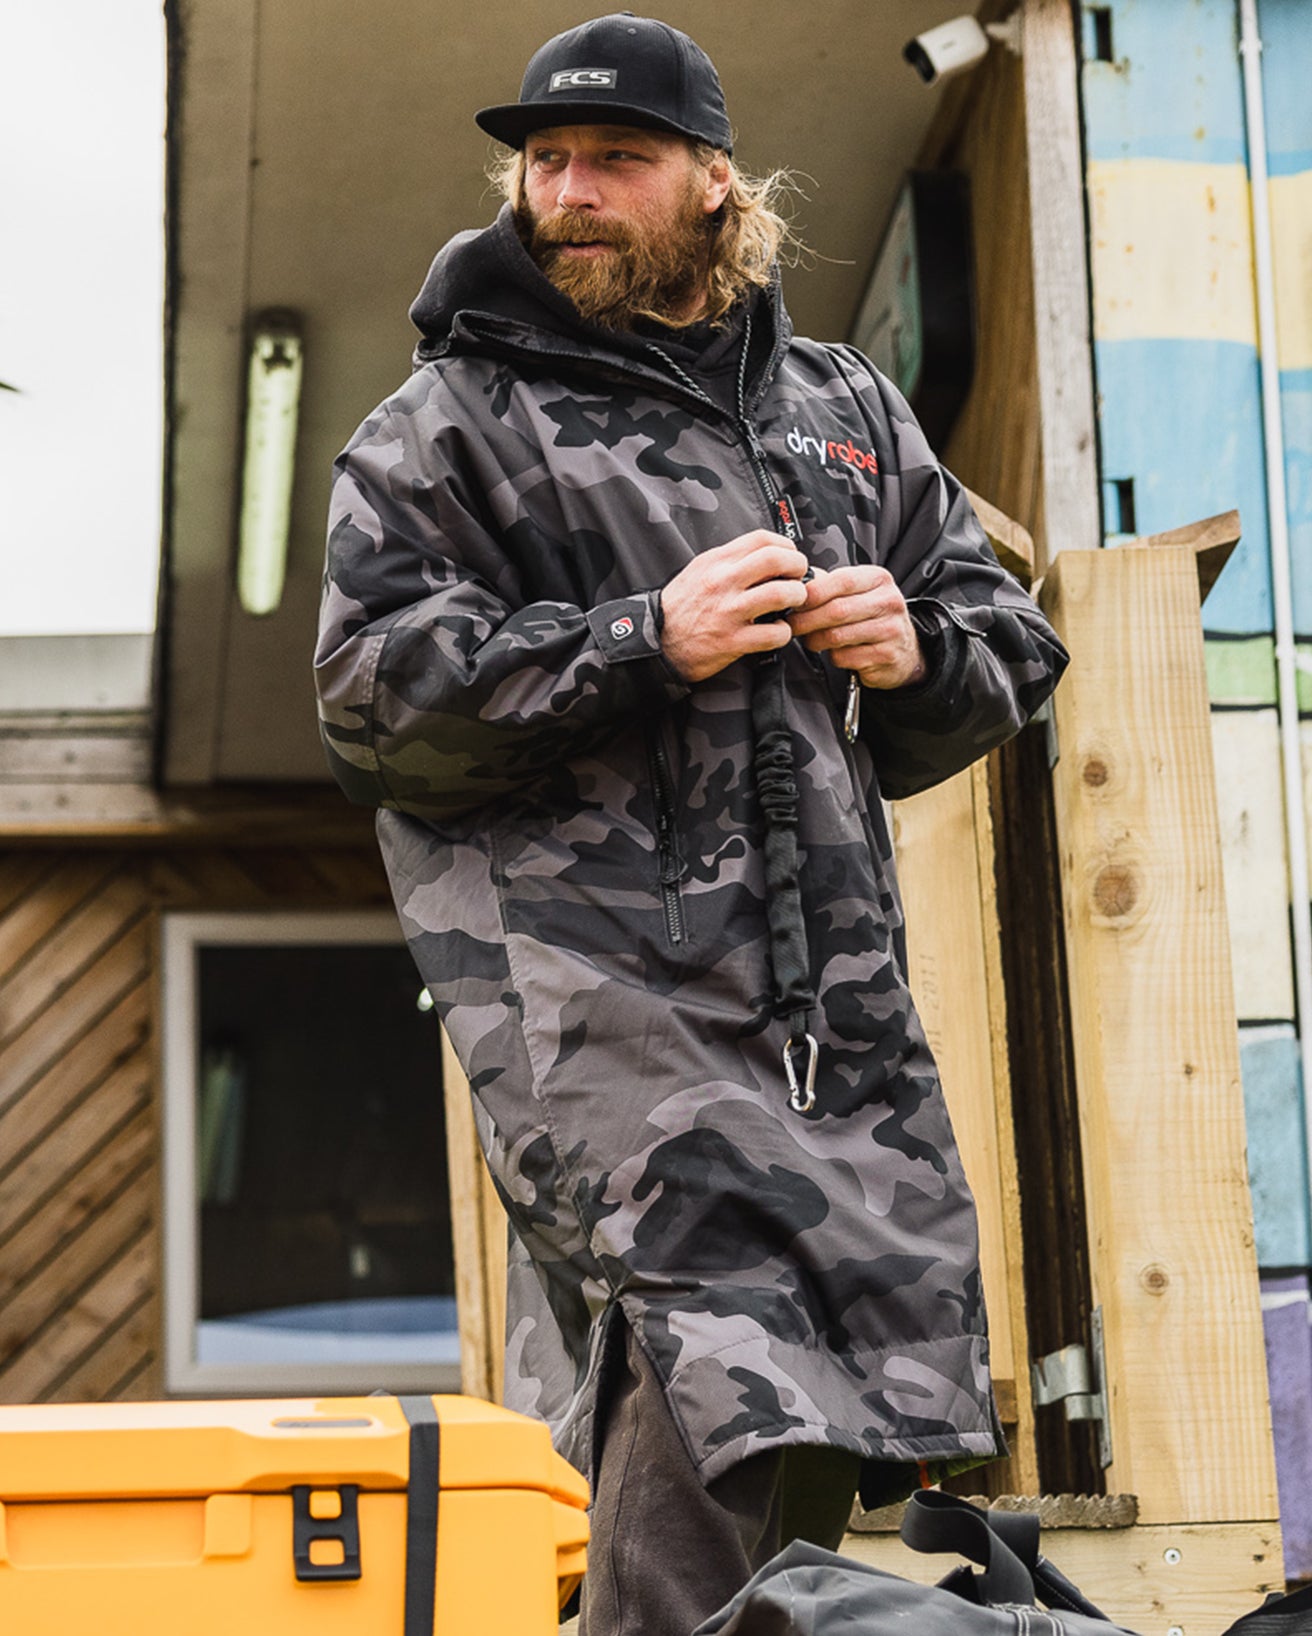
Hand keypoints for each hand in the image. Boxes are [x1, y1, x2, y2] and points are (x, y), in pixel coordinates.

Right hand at [660, 531, 809, 682]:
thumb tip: (764, 554)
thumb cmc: (681, 606)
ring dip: (796, 598)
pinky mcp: (732, 641)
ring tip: (792, 604)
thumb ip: (730, 560)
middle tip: (798, 579)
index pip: (762, 539)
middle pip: (776, 559)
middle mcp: (723, 582)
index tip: (789, 558)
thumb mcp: (699, 570)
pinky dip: (784, 633)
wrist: (656, 640)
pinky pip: (774, 634)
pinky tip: (777, 631)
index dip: (786, 546)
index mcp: (716, 562)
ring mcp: (729, 612)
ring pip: (780, 594)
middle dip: (798, 567)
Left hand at [787, 564, 925, 688]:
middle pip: (836, 610)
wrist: (904, 650)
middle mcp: (888, 602)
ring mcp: (890, 630)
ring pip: (837, 636)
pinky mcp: (885, 656)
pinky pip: (844, 657)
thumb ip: (830, 584)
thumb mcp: (859, 592)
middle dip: (806, 620)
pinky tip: (834, 651)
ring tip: (810, 639)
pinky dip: (832, 656)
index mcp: (879, 579)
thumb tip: (796, 584)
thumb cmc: (873, 617)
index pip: (842, 581)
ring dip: (815, 640)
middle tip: (793, 625)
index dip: (813, 592)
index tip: (795, 601)